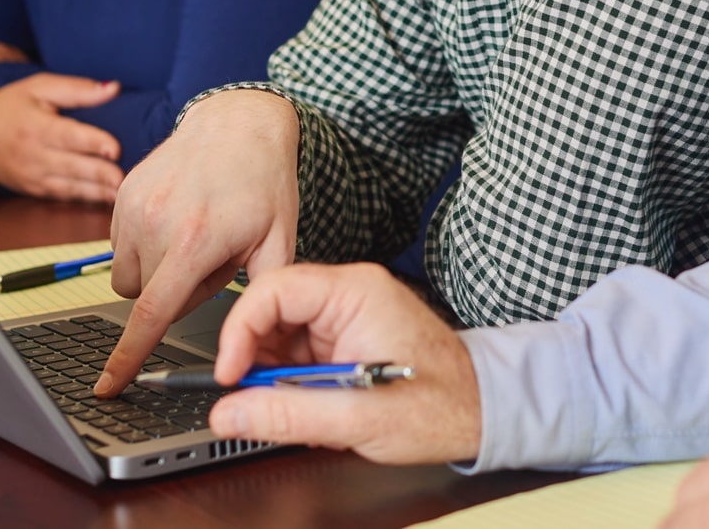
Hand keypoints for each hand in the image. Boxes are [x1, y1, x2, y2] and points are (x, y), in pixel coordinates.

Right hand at [0, 73, 123, 201]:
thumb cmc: (12, 106)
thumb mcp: (40, 87)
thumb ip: (77, 89)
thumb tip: (112, 88)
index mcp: (35, 126)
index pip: (67, 136)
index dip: (92, 142)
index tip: (115, 148)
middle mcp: (32, 155)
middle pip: (71, 166)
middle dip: (99, 174)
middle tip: (125, 177)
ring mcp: (32, 176)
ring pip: (68, 186)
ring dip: (97, 191)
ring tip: (123, 192)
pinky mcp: (34, 189)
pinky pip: (62, 195)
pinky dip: (85, 198)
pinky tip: (107, 198)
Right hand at [95, 89, 300, 396]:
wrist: (238, 122)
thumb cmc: (264, 181)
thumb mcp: (280, 240)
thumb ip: (265, 294)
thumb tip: (248, 342)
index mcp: (196, 241)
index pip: (152, 314)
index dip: (128, 357)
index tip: (106, 386)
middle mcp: (156, 223)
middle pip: (145, 298)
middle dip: (174, 293)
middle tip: (211, 258)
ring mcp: (133, 206)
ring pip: (128, 276)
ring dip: (155, 271)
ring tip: (193, 236)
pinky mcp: (121, 193)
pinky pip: (120, 245)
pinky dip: (144, 245)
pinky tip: (177, 218)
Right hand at [204, 262, 481, 463]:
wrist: (480, 413)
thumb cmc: (440, 406)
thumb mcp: (358, 418)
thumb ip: (288, 415)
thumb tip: (228, 413)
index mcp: (357, 292)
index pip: (273, 290)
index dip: (239, 333)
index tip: (229, 375)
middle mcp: (350, 293)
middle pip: (271, 311)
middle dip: (256, 360)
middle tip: (255, 401)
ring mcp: (348, 314)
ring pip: (281, 335)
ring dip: (276, 377)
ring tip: (299, 410)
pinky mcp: (346, 337)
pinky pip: (299, 352)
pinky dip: (294, 384)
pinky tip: (313, 408)